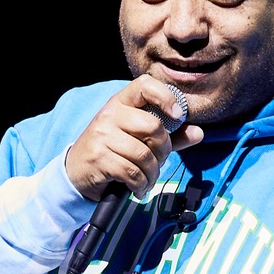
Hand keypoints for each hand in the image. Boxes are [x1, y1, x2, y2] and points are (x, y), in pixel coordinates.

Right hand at [65, 77, 202, 201]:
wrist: (75, 171)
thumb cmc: (112, 151)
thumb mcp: (137, 138)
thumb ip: (168, 135)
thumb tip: (198, 133)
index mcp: (121, 102)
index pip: (145, 85)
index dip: (166, 96)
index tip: (177, 115)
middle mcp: (110, 114)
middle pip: (153, 127)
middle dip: (163, 150)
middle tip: (158, 162)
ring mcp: (102, 135)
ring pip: (144, 155)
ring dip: (152, 173)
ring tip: (148, 180)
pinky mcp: (99, 158)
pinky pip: (132, 173)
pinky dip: (141, 185)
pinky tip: (138, 188)